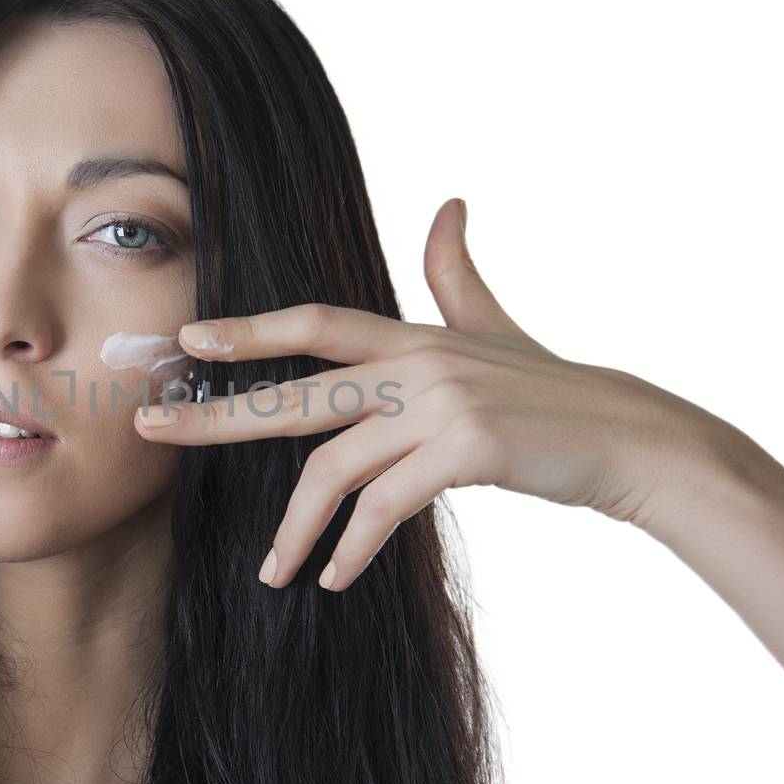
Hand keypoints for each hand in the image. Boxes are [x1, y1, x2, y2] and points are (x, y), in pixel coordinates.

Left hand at [133, 197, 735, 590]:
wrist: (634, 438)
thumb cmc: (555, 393)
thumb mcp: (497, 327)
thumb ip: (456, 274)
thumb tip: (448, 204)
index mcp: (414, 336)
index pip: (315, 324)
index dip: (249, 330)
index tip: (186, 341)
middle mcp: (418, 363)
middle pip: (296, 395)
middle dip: (216, 417)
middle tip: (149, 432)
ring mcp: (441, 406)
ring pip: (335, 470)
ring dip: (297, 530)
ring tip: (273, 573)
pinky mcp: (466, 451)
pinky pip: (383, 508)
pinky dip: (352, 549)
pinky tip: (335, 579)